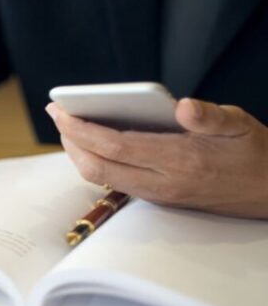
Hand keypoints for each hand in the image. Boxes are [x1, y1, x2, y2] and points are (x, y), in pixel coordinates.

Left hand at [48, 98, 267, 218]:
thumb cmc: (256, 152)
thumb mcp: (242, 124)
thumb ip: (211, 115)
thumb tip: (183, 106)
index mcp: (180, 159)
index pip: (114, 145)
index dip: (81, 129)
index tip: (60, 110)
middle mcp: (164, 182)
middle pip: (97, 167)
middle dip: (70, 141)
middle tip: (57, 114)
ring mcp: (159, 195)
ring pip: (103, 178)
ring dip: (79, 153)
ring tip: (68, 126)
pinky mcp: (160, 200)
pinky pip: (116, 182)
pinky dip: (96, 162)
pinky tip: (93, 142)